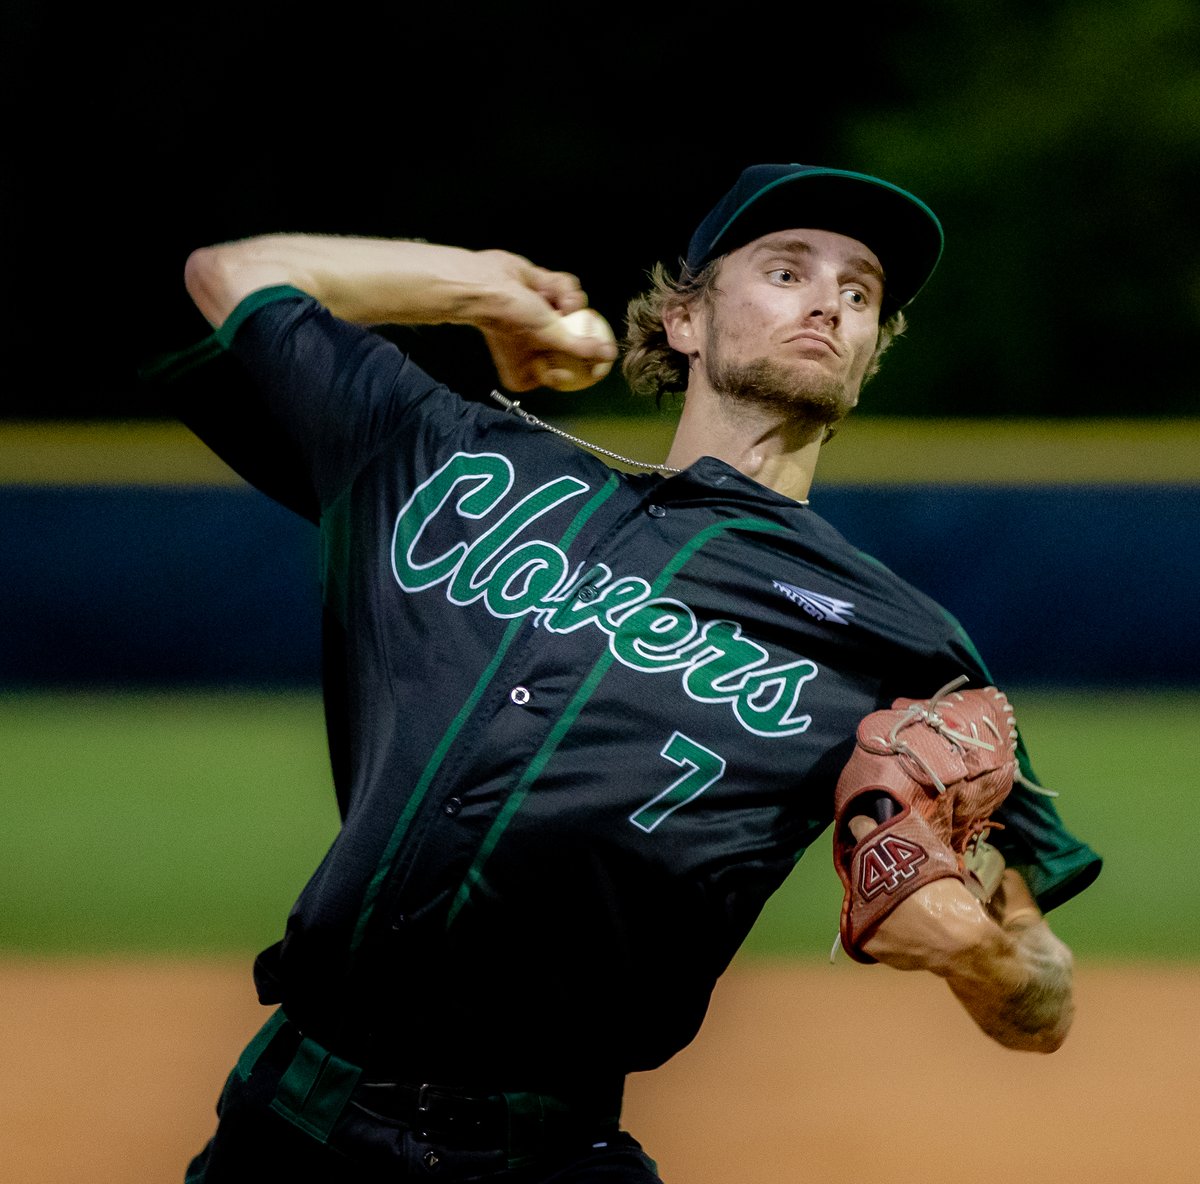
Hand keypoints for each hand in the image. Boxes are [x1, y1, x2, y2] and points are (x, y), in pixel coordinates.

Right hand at [474, 251, 617, 391]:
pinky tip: (546, 284)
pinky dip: (559, 285)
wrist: (485, 283)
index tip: (590, 353)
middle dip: (575, 325)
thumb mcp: (552, 338)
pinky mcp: (542, 292)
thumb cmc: (511, 319)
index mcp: (529, 369)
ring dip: (569, 301)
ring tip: (556, 301)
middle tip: (568, 318)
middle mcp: (534, 347)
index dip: (581, 362)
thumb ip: (582, 349)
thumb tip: (607, 356)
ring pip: (575, 311)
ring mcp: (540, 319)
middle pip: (574, 341)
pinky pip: (565, 290)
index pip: (565, 372)